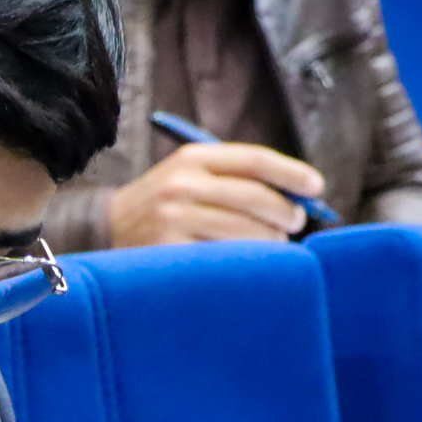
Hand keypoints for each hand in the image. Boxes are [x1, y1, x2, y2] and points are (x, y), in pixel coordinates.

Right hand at [107, 142, 326, 248]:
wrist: (104, 230)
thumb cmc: (164, 206)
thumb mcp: (191, 178)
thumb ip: (237, 180)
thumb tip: (300, 197)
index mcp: (192, 158)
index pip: (254, 160)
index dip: (291, 173)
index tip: (317, 187)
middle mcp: (182, 184)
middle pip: (255, 197)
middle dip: (286, 213)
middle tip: (296, 223)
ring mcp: (173, 218)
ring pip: (245, 231)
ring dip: (270, 242)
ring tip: (274, 246)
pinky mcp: (168, 250)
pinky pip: (223, 257)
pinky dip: (245, 261)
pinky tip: (249, 263)